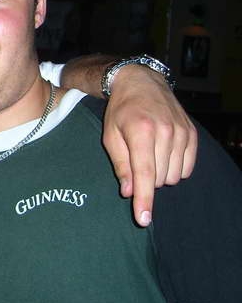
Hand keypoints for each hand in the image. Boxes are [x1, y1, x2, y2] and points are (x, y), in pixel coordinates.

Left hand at [102, 65, 196, 226]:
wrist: (141, 83)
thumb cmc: (120, 111)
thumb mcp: (110, 135)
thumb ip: (120, 165)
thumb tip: (129, 192)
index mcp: (141, 131)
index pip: (145, 174)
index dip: (144, 199)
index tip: (143, 219)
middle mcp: (165, 132)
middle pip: (159, 178)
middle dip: (145, 179)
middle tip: (135, 159)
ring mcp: (182, 132)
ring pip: (174, 176)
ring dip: (160, 174)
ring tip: (148, 153)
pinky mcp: (192, 134)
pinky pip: (186, 168)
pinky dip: (174, 168)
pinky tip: (163, 153)